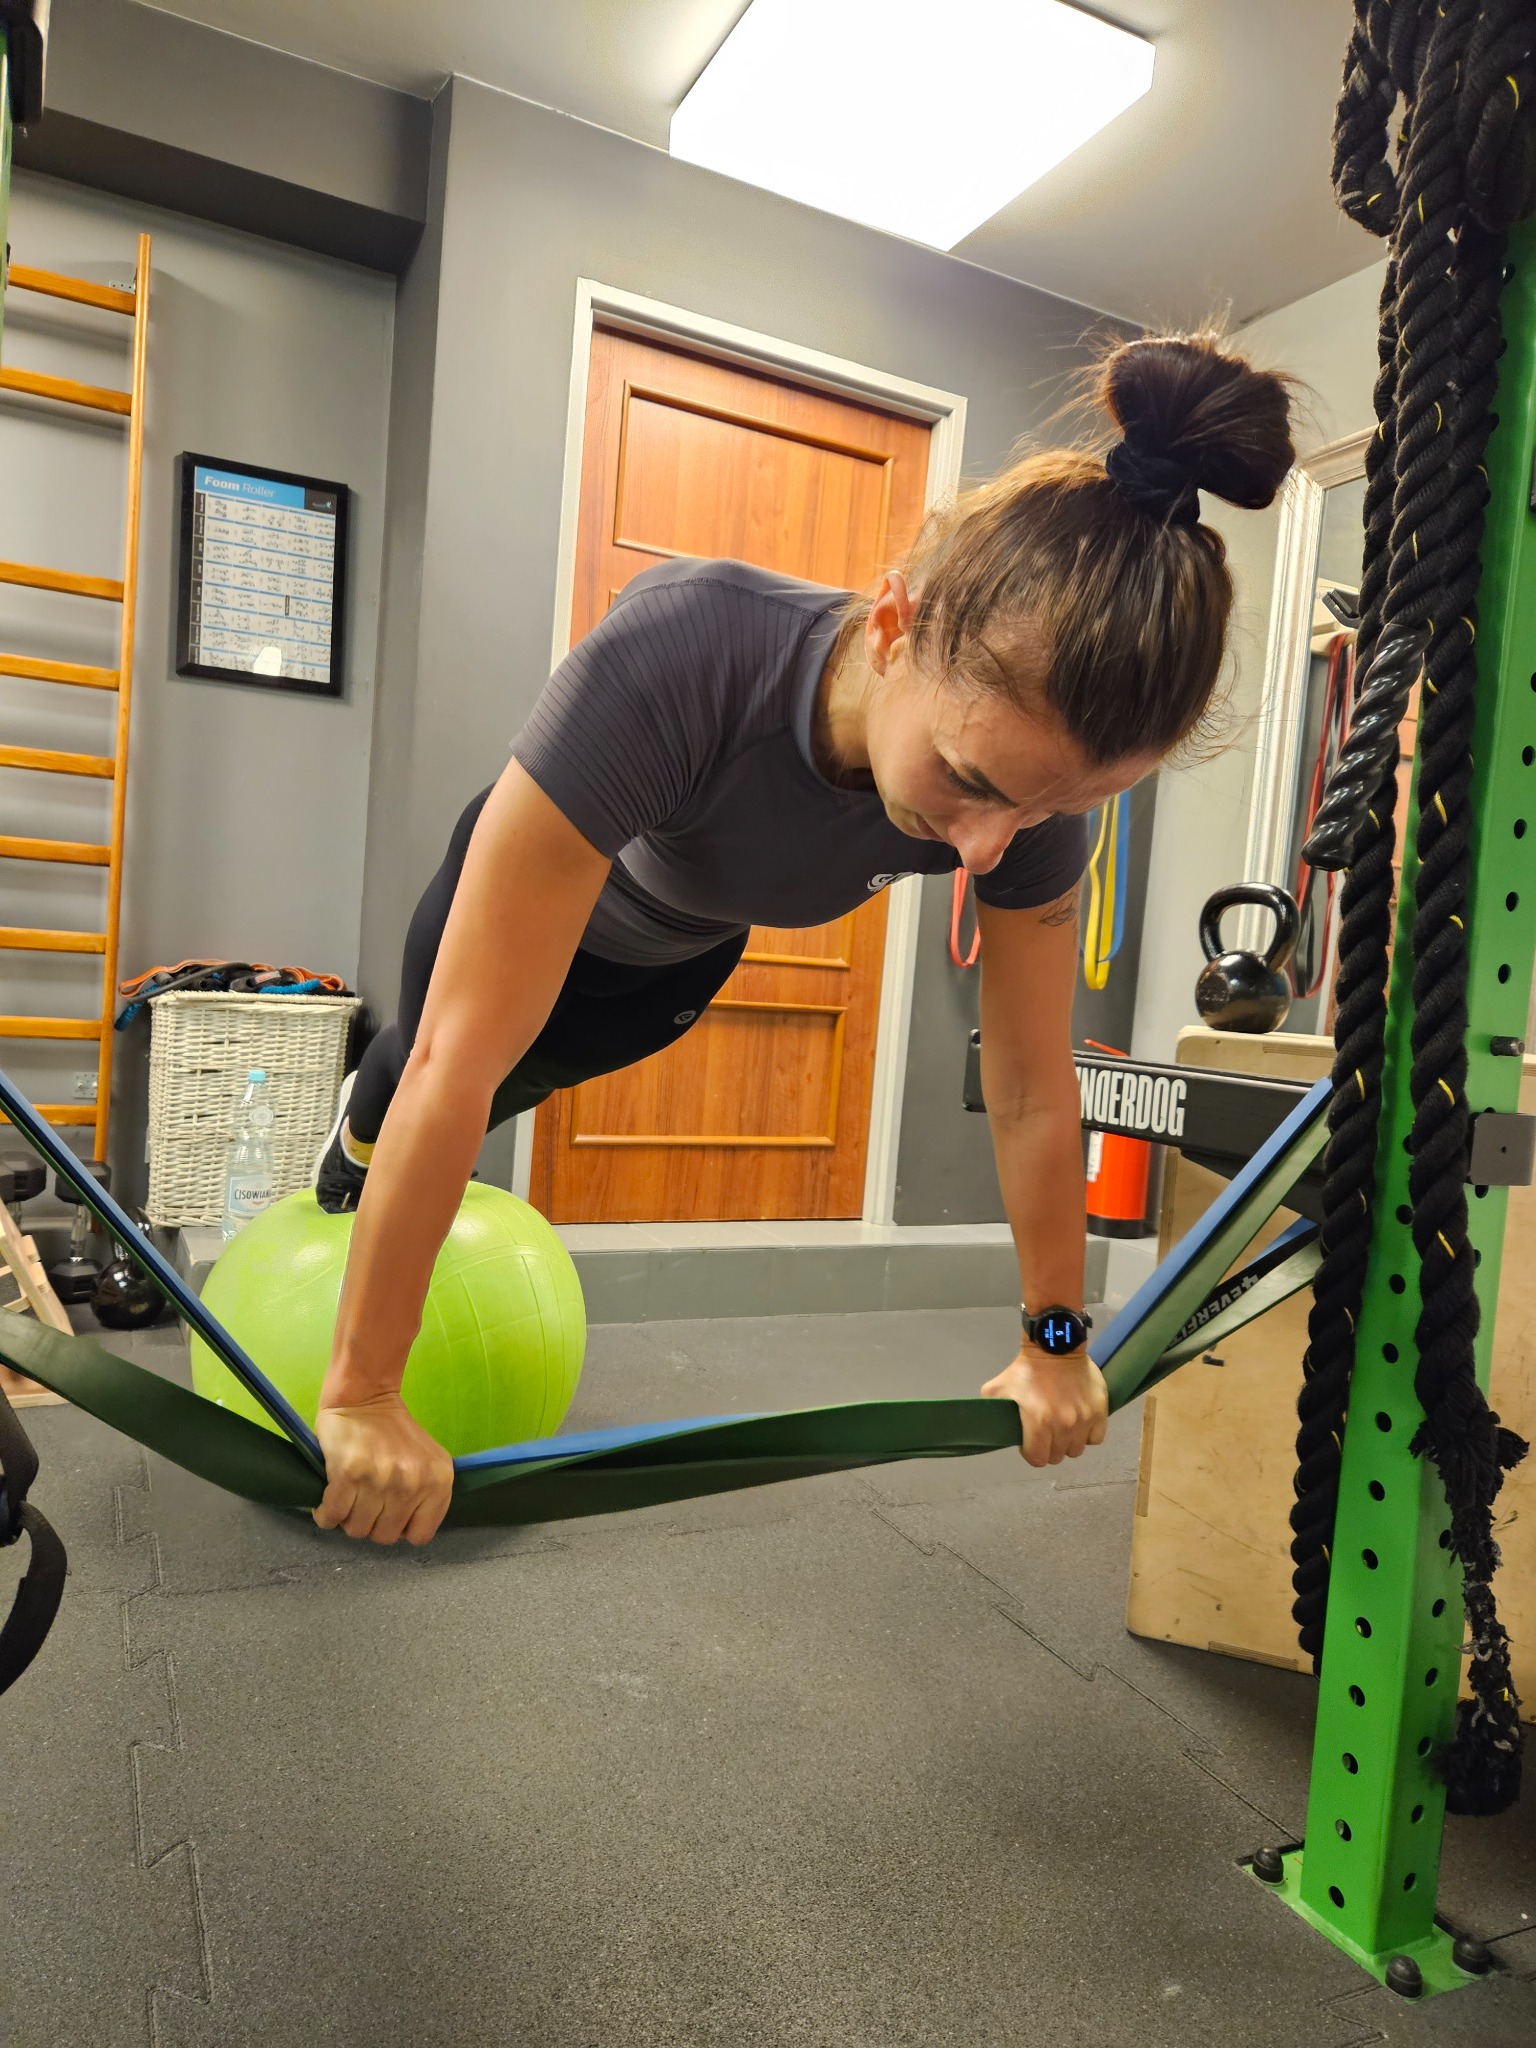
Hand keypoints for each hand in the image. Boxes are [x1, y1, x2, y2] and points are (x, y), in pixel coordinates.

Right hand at [311, 1392, 454, 1544]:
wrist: (364, 1398)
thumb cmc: (394, 1433)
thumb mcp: (427, 1462)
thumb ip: (425, 1496)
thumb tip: (403, 1532)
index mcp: (438, 1481)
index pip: (420, 1536)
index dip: (401, 1528)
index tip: (390, 1515)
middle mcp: (413, 1482)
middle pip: (385, 1536)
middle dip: (371, 1524)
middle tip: (364, 1504)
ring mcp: (381, 1478)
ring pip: (357, 1529)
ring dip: (347, 1520)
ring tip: (347, 1500)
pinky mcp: (349, 1473)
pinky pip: (332, 1516)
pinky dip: (325, 1515)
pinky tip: (328, 1502)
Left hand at [981, 1345, 1108, 1467]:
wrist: (1055, 1346)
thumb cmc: (1026, 1369)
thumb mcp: (996, 1389)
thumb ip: (991, 1412)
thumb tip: (991, 1429)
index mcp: (1038, 1423)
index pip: (1037, 1459)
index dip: (1031, 1452)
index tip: (1030, 1441)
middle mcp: (1063, 1426)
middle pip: (1057, 1456)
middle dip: (1049, 1447)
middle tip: (1045, 1431)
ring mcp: (1084, 1420)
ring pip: (1076, 1449)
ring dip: (1067, 1442)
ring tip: (1062, 1426)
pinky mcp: (1100, 1412)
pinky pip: (1096, 1438)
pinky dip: (1088, 1434)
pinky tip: (1079, 1423)